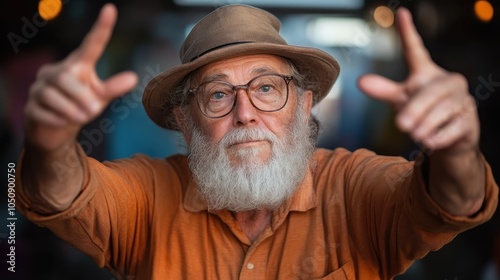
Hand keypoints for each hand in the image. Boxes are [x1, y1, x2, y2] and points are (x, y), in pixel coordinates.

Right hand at [24, 3, 137, 150]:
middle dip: (80, 95)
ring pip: (50, 95)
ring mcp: (39, 88)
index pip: (90, 45)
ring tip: (81, 118)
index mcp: (77, 65)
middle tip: (93, 111)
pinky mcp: (30, 107)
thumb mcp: (100, 98)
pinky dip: (56, 120)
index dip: (101, 28)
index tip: (111, 9)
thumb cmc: (81, 106)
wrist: (57, 129)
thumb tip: (134, 78)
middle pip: (64, 77)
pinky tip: (63, 123)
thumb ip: (113, 88)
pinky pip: (41, 112)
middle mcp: (55, 72)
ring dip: (69, 110)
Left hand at [358, 8, 478, 153]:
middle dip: (415, 109)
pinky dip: (438, 137)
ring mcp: (461, 101)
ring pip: (442, 112)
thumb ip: (384, 91)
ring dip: (425, 126)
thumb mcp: (401, 100)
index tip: (400, 13)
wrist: (449, 138)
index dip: (408, 33)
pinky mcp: (469, 122)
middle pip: (430, 93)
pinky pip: (453, 129)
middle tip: (400, 125)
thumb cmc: (423, 112)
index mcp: (427, 73)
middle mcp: (447, 83)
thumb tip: (360, 82)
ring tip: (414, 135)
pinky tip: (429, 142)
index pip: (416, 51)